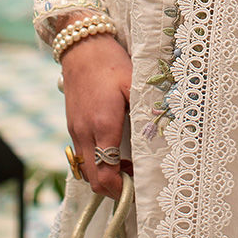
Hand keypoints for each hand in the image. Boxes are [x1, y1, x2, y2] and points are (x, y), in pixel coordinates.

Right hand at [62, 33, 132, 199]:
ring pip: (86, 170)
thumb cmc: (111, 63)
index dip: (120, 190)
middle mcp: (84, 133)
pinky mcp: (72, 126)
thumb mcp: (135, 83)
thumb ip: (147, 108)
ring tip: (127, 167)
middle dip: (113, 188)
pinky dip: (96, 163)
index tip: (138, 190)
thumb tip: (165, 129)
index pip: (105, 174)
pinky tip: (114, 151)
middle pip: (93, 179)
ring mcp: (75, 131)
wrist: (82, 47)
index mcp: (102, 125)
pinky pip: (82, 156)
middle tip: (135, 181)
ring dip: (104, 175)